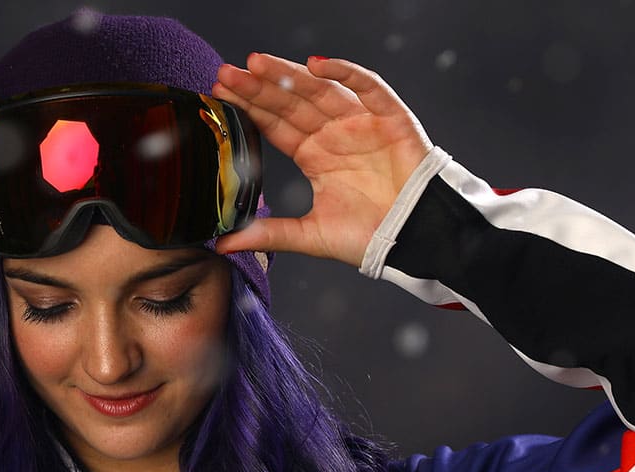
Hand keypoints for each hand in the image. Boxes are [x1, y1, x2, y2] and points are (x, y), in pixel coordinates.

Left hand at [210, 53, 433, 268]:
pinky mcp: (390, 117)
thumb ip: (268, 233)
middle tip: (226, 72)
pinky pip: (367, 87)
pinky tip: (317, 64)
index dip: (249, 108)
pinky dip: (345, 73)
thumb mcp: (310, 236)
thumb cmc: (368, 236)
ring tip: (257, 63)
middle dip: (258, 86)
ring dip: (289, 74)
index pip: (275, 125)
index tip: (220, 93)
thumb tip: (221, 244)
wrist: (414, 240)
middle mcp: (333, 134)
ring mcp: (360, 123)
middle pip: (291, 102)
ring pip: (320, 90)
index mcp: (314, 155)